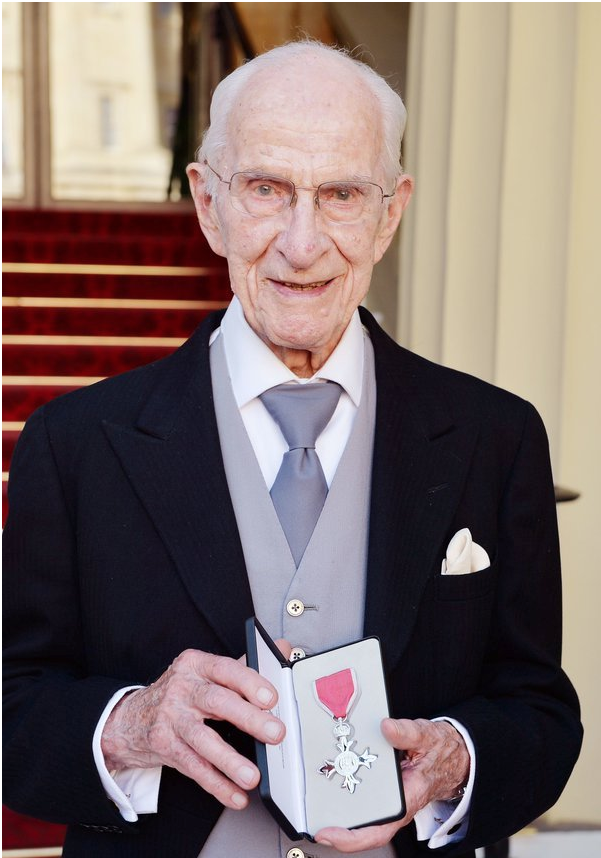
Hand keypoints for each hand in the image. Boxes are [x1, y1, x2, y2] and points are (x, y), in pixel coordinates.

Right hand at [101, 647, 287, 810]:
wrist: (131, 717)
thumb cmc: (180, 692)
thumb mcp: (205, 672)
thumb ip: (243, 666)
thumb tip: (281, 650)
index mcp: (197, 664)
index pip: (226, 669)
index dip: (250, 683)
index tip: (272, 698)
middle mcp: (182, 688)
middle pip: (217, 702)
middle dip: (248, 719)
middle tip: (275, 733)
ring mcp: (170, 717)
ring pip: (203, 739)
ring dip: (230, 761)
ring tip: (253, 776)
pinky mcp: (163, 745)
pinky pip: (194, 767)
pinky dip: (217, 784)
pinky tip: (235, 794)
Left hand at [314, 718, 468, 852]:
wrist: (454, 755)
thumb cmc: (442, 751)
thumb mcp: (428, 736)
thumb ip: (408, 732)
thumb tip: (386, 728)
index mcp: (408, 798)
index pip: (378, 829)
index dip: (350, 837)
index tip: (327, 834)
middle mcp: (396, 804)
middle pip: (363, 827)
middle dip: (336, 827)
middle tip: (311, 818)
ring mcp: (389, 799)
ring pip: (362, 815)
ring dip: (338, 812)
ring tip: (314, 804)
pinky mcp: (385, 789)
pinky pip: (364, 799)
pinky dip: (346, 795)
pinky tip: (331, 784)